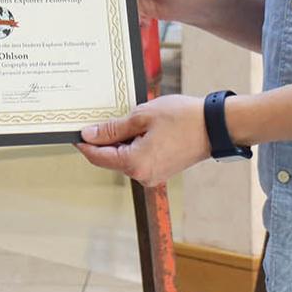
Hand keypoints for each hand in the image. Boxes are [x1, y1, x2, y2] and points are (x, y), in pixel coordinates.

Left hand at [75, 94, 209, 186]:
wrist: (217, 126)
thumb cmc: (183, 118)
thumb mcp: (142, 116)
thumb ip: (112, 128)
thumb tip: (89, 135)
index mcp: (134, 163)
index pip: (97, 156)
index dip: (84, 143)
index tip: (74, 131)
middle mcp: (142, 175)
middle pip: (110, 158)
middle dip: (104, 139)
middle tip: (100, 117)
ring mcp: (153, 175)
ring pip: (125, 158)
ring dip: (121, 140)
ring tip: (128, 118)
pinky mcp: (162, 170)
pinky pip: (139, 158)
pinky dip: (134, 144)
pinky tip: (140, 127)